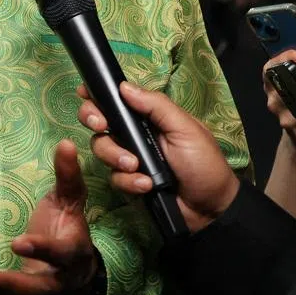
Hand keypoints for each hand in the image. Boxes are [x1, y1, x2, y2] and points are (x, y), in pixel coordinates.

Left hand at [0, 139, 97, 294]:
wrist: (81, 273)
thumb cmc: (68, 230)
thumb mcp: (69, 202)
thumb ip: (67, 176)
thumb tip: (66, 143)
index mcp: (73, 254)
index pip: (60, 254)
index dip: (41, 248)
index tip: (16, 241)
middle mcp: (60, 286)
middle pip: (36, 291)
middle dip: (5, 286)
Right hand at [79, 82, 239, 233]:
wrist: (211, 208)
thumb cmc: (203, 163)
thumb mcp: (185, 129)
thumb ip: (156, 106)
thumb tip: (123, 86)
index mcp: (148, 117)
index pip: (117, 100)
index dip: (97, 95)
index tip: (84, 93)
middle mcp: (134, 135)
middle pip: (99, 121)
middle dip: (94, 120)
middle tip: (101, 125)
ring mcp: (129, 158)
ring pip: (102, 149)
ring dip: (115, 156)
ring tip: (137, 167)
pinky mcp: (128, 182)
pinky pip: (114, 177)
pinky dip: (129, 181)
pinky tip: (146, 185)